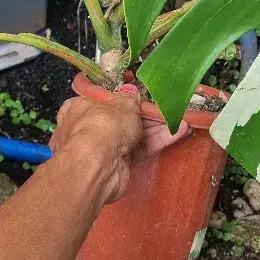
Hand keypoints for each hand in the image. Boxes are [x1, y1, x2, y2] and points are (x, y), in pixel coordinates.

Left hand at [50, 82, 189, 204]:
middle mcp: (89, 127)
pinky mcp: (118, 164)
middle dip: (144, 113)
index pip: (101, 98)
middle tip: (164, 105)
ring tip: (179, 117)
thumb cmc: (102, 126)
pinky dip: (158, 140)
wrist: (98, 167)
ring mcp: (103, 147)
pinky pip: (140, 149)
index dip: (120, 95)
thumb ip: (129, 98)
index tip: (138, 92)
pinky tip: (178, 131)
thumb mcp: (121, 103)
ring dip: (156, 126)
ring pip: (133, 133)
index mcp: (80, 106)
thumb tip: (130, 92)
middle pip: (120, 117)